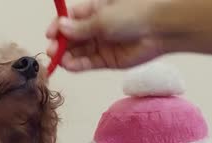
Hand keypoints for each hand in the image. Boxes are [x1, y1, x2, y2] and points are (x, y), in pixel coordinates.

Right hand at [46, 0, 165, 70]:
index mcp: (96, 8)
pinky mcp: (108, 60)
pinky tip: (68, 65)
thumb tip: (61, 28)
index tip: (49, 33)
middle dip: (60, 43)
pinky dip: (77, 65)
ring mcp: (102, 44)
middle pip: (73, 36)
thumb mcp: (103, 17)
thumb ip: (80, 27)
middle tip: (51, 49)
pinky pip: (88, 63)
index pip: (71, 18)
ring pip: (79, 51)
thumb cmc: (136, 13)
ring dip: (66, 55)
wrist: (161, 29)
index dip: (59, 26)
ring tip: (58, 59)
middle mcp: (98, 26)